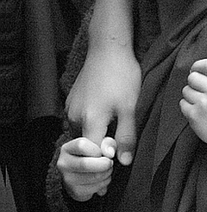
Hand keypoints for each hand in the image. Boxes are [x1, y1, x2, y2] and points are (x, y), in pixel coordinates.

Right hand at [57, 137, 115, 201]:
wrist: (84, 172)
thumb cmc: (94, 153)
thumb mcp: (101, 143)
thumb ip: (107, 143)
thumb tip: (110, 154)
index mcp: (67, 148)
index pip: (81, 145)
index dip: (96, 149)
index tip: (102, 152)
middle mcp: (63, 164)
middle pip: (84, 164)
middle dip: (104, 163)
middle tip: (110, 162)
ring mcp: (67, 180)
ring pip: (92, 177)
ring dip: (107, 173)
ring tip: (108, 170)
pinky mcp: (75, 192)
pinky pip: (94, 188)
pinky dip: (105, 182)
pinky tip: (104, 178)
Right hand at [66, 45, 140, 165]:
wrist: (108, 48)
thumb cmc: (122, 76)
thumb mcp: (131, 107)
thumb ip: (127, 136)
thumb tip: (125, 162)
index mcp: (89, 121)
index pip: (93, 155)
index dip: (107, 157)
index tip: (121, 150)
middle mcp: (74, 117)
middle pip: (87, 144)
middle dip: (103, 144)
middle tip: (121, 132)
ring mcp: (70, 108)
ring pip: (84, 131)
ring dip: (98, 131)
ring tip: (116, 118)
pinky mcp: (71, 100)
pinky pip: (80, 119)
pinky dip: (92, 120)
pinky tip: (107, 108)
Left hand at [180, 59, 206, 163]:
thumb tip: (196, 67)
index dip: (198, 66)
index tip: (195, 70)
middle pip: (193, 77)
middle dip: (194, 83)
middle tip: (200, 91)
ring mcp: (205, 104)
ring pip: (186, 90)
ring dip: (190, 95)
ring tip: (201, 103)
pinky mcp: (195, 116)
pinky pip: (182, 103)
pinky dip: (187, 107)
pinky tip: (198, 112)